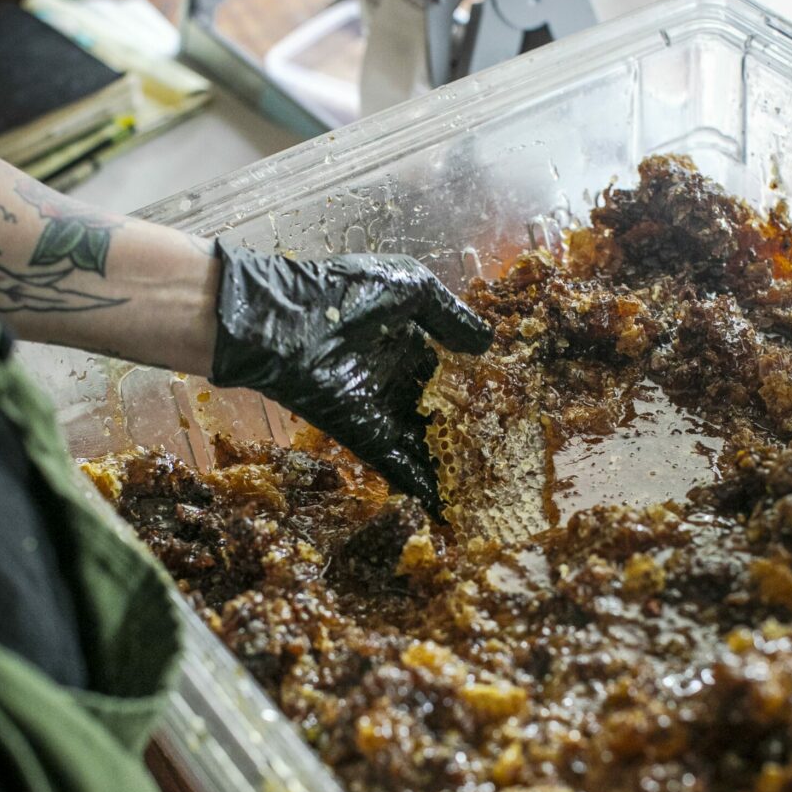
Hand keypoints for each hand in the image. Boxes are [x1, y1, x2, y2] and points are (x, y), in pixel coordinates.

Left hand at [210, 248, 491, 509]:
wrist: (285, 320)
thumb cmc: (347, 293)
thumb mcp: (411, 288)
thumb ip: (451, 315)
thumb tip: (487, 343)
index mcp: (405, 338)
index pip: (446, 370)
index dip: (473, 386)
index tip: (506, 406)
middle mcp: (394, 376)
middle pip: (436, 410)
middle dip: (465, 430)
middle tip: (503, 454)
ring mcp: (377, 407)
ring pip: (421, 440)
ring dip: (447, 462)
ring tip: (483, 486)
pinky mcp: (360, 432)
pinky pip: (395, 461)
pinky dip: (417, 481)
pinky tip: (445, 503)